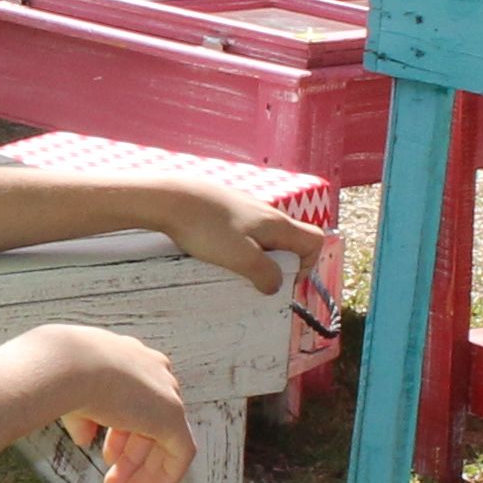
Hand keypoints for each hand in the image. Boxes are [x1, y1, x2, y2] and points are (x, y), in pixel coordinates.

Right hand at [39, 324, 195, 482]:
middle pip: (148, 422)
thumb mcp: (72, 396)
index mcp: (129, 358)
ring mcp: (165, 391)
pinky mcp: (173, 415)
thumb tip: (85, 438)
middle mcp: (152, 370)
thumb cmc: (61, 373)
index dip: (119, 434)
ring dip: (142, 470)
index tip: (108, 457)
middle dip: (130, 458)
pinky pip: (180, 451)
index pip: (131, 402)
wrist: (68, 365)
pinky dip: (168, 473)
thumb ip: (85, 418)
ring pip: (162, 438)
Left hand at [156, 185, 328, 325]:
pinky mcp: (223, 208)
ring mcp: (243, 207)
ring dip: (255, 257)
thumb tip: (276, 285)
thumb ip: (265, 273)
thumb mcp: (241, 258)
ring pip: (263, 237)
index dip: (308, 264)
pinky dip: (236, 247)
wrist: (168, 198)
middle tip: (254, 279)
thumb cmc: (206, 227)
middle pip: (289, 240)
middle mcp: (264, 212)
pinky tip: (214, 253)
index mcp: (276, 223)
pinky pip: (241, 231)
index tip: (283, 279)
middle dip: (278, 264)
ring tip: (231, 269)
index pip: (314, 240)